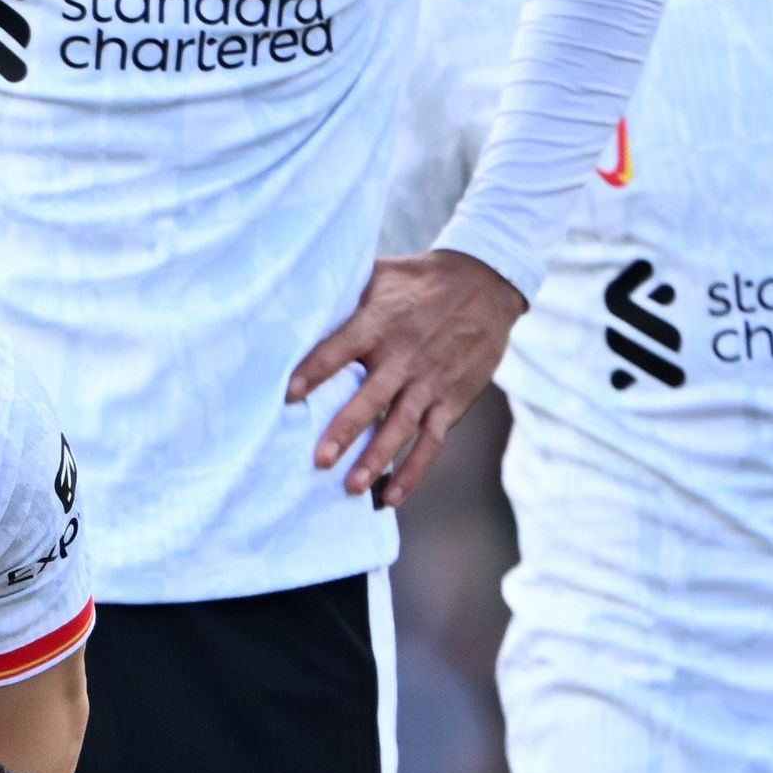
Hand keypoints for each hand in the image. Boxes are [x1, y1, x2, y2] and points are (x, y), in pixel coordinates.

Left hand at [284, 250, 527, 506]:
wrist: (484, 283)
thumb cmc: (418, 281)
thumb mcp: (381, 275)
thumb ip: (344, 292)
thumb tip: (292, 296)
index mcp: (380, 321)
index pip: (341, 347)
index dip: (315, 370)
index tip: (288, 393)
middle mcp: (405, 355)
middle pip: (372, 397)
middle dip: (345, 429)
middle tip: (319, 460)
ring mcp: (430, 380)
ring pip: (401, 425)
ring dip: (378, 458)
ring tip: (352, 487)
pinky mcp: (452, 399)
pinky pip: (432, 441)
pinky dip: (414, 471)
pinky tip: (391, 497)